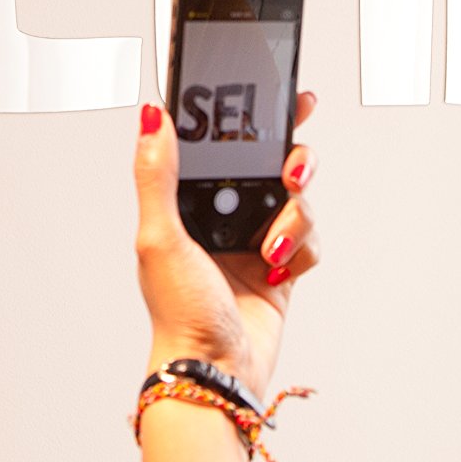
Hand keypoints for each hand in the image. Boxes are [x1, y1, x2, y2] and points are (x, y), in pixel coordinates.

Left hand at [133, 92, 319, 397]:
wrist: (216, 371)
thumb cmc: (177, 313)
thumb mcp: (159, 236)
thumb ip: (157, 174)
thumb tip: (149, 114)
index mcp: (188, 203)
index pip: (220, 145)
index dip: (249, 117)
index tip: (275, 91)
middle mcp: (223, 217)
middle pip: (271, 163)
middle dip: (290, 160)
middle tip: (292, 167)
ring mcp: (256, 241)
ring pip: (297, 200)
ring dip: (293, 219)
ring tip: (271, 248)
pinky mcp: (284, 268)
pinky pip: (311, 240)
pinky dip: (302, 252)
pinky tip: (279, 271)